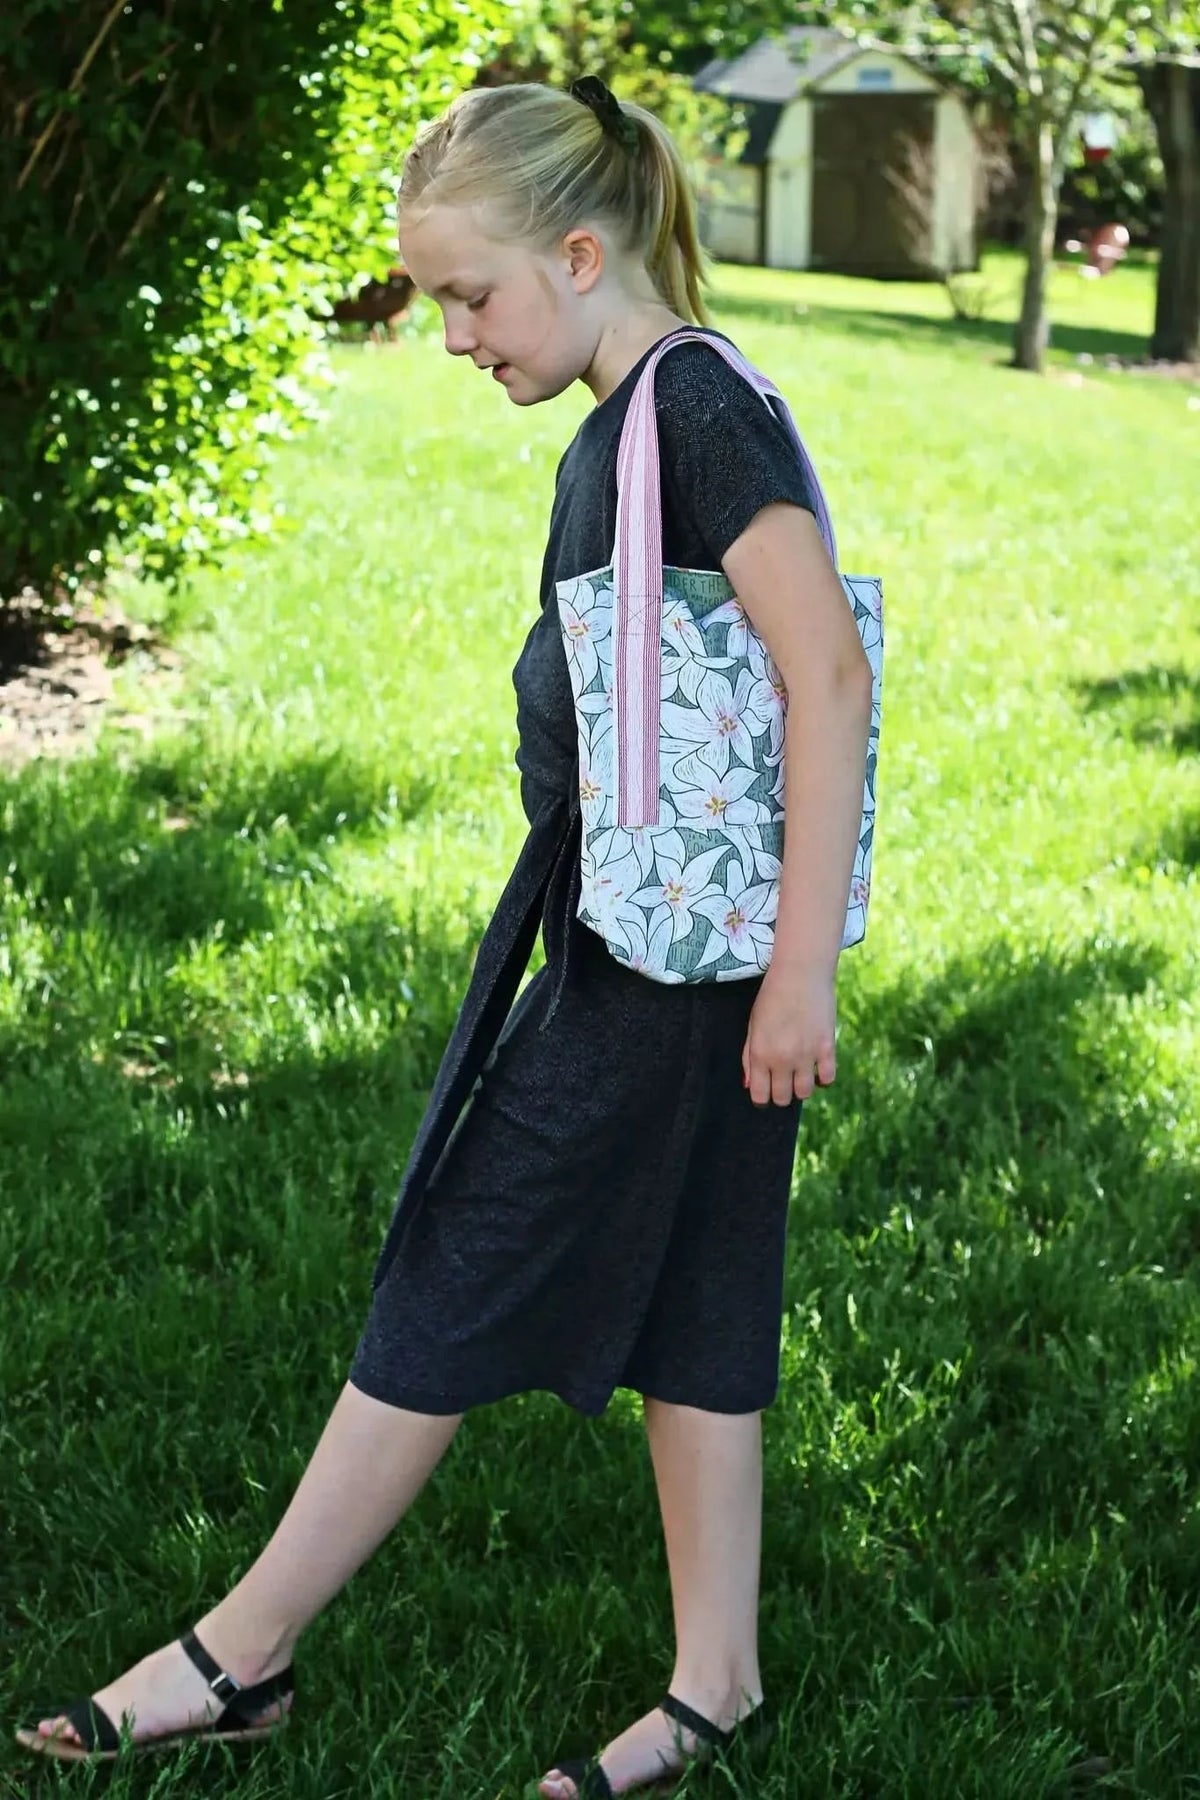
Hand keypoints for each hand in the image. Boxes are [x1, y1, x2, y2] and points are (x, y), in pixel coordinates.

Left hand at [742, 964, 836, 1105]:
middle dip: (781, 1094)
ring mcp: (806, 1055)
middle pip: (782, 1098)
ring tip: (800, 1074)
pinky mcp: (827, 1048)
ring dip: (801, 1088)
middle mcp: (782, 1059)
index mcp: (760, 1054)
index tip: (766, 1092)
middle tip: (783, 1082)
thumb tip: (749, 1085)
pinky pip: (827, 1079)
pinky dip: (822, 1079)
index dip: (762, 1099)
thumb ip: (749, 1056)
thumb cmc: (771, 996)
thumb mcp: (752, 1025)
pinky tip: (817, 1069)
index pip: (760, 1095)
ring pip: (804, 1093)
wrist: (800, 973)